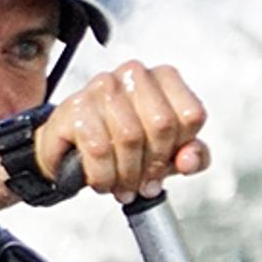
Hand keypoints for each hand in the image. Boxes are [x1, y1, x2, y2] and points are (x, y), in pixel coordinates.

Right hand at [32, 60, 211, 201]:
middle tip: (142, 185)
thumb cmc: (121, 144)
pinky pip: (98, 148)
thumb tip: (189, 161)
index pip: (191, 115)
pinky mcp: (76, 106)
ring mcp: (103, 86)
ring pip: (130, 137)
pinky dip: (103, 175)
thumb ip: (193, 156)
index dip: (180, 149)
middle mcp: (135, 74)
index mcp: (164, 78)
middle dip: (152, 166)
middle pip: (162, 125)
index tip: (166, 166)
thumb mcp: (166, 151)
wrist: (69, 148)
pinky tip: (102, 182)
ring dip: (126, 175)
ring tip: (122, 187)